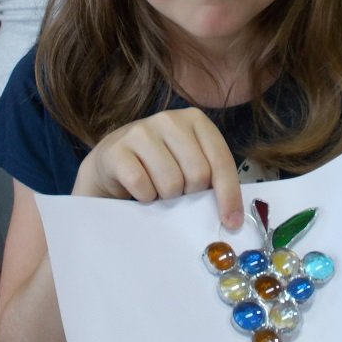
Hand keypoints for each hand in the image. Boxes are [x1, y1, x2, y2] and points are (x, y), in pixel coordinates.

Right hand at [74, 108, 243, 228]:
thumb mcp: (189, 163)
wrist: (110, 163)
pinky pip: (142, 186)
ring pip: (171, 183)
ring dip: (165, 197)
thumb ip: (211, 178)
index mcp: (195, 120)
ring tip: (157, 188)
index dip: (229, 195)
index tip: (231, 222)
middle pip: (198, 174)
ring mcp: (140, 131)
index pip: (221, 160)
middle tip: (177, 193)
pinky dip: (144, 197)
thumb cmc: (157, 166)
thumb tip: (231, 217)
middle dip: (190, 194)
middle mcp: (169, 119)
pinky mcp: (116, 149)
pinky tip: (140, 190)